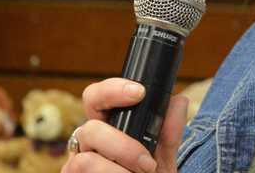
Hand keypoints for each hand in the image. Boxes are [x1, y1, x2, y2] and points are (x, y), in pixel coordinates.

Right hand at [61, 78, 188, 172]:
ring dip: (119, 169)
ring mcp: (75, 165)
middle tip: (147, 163)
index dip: (113, 89)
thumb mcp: (162, 159)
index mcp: (106, 128)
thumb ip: (169, 134)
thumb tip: (179, 101)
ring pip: (86, 159)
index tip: (139, 92)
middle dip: (123, 146)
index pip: (97, 97)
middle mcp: (87, 144)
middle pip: (90, 128)